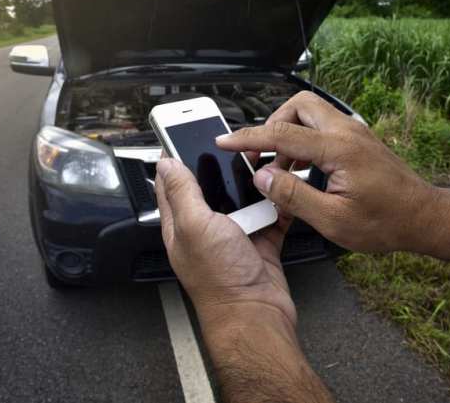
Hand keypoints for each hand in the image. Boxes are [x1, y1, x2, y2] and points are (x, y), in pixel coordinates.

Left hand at [154, 158, 295, 329]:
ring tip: (264, 162)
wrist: (257, 314)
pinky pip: (271, 214)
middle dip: (223, 165)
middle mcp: (206, 229)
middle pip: (212, 186)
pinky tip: (283, 189)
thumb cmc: (220, 279)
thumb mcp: (194, 226)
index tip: (185, 133)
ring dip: (254, 181)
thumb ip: (182, 192)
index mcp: (181, 224)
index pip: (172, 183)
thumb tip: (166, 163)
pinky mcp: (261, 241)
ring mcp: (235, 235)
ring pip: (244, 197)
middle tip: (237, 144)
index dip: (176, 157)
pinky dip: (278, 202)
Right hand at [216, 91, 449, 254]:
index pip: (282, 134)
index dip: (248, 138)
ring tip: (281, 169)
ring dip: (289, 133)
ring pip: (311, 113)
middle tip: (261, 154)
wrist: (424, 218)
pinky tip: (302, 170)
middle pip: (298, 106)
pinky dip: (304, 140)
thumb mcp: (333, 219)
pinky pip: (323, 127)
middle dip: (273, 124)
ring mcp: (355, 133)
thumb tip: (262, 177)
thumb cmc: (386, 222)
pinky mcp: (358, 140)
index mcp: (339, 149)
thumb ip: (293, 195)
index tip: (225, 142)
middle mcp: (347, 132)